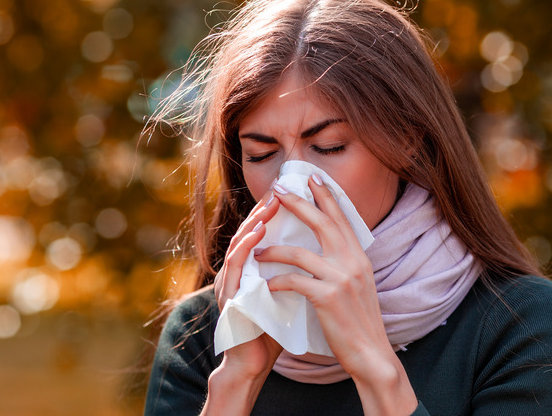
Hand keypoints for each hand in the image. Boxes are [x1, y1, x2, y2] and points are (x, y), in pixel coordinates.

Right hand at [213, 189, 282, 377]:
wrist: (253, 363)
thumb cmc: (271, 331)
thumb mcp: (288, 295)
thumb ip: (297, 275)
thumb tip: (323, 255)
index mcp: (254, 270)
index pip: (264, 234)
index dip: (277, 213)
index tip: (295, 194)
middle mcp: (239, 271)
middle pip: (250, 232)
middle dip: (266, 210)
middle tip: (281, 189)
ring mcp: (230, 282)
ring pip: (239, 243)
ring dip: (254, 222)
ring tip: (270, 205)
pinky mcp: (227, 296)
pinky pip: (234, 266)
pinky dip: (245, 247)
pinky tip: (257, 233)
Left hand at [262, 176, 417, 414]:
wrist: (373, 355)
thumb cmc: (360, 323)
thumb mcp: (359, 286)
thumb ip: (346, 265)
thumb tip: (332, 248)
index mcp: (360, 258)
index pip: (342, 218)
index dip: (327, 196)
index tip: (312, 177)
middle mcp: (353, 263)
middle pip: (322, 223)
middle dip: (298, 203)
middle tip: (278, 189)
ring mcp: (341, 279)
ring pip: (300, 252)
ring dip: (275, 249)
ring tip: (258, 251)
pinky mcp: (328, 298)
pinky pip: (294, 281)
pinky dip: (278, 281)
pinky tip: (268, 285)